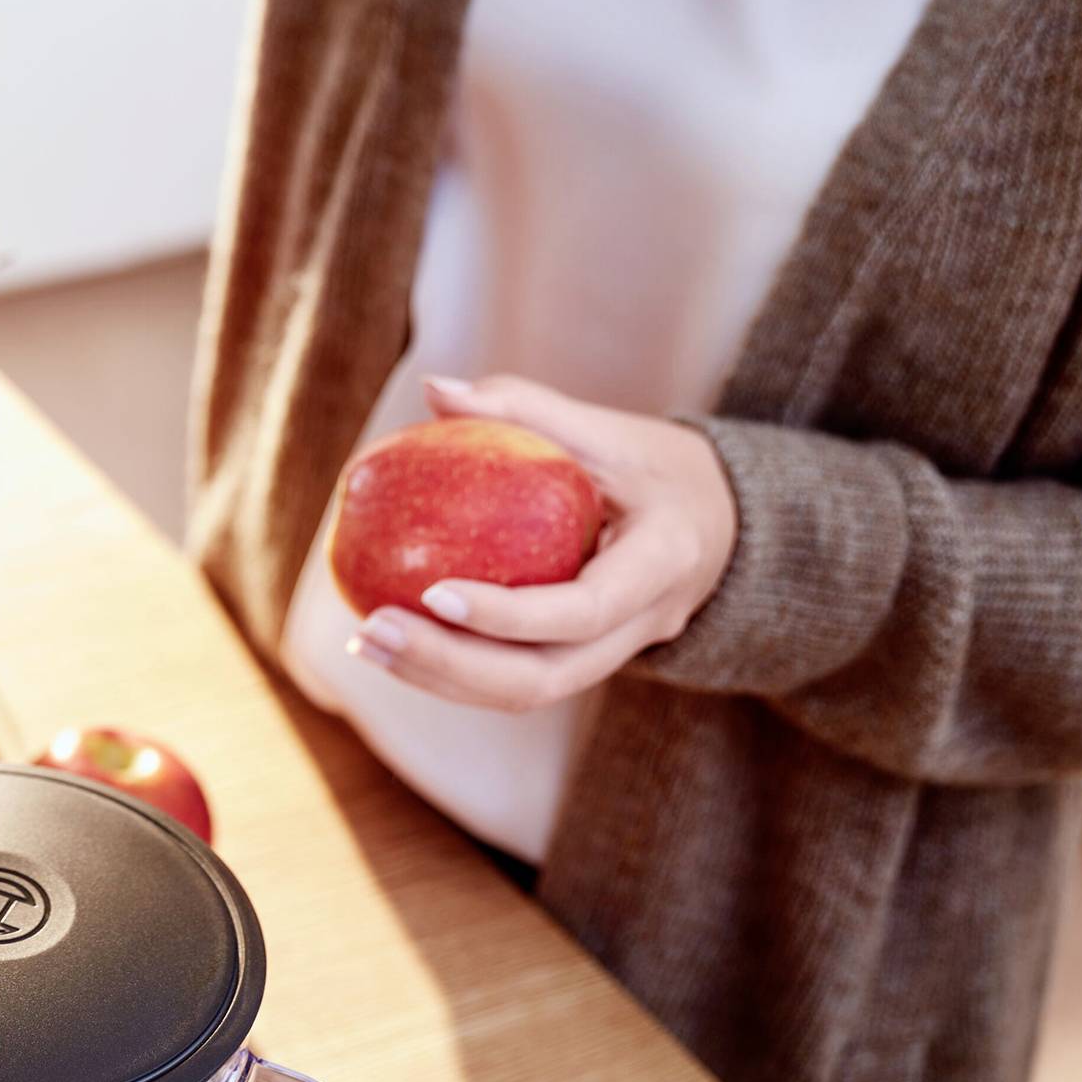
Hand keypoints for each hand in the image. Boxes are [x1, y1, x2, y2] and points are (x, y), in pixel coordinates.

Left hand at [347, 374, 737, 711]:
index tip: (432, 591)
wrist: (716, 525)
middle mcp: (644, 625)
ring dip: (439, 679)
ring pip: (527, 693)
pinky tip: (391, 643)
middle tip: (373, 628)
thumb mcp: (605, 428)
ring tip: (364, 643)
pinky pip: (516, 682)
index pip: (583, 609)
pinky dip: (451, 672)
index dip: (508, 614)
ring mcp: (616, 656)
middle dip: (451, 665)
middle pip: (545, 677)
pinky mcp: (584, 663)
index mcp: (662, 562)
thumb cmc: (652, 464)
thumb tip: (434, 388)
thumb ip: (524, 405)